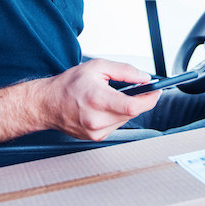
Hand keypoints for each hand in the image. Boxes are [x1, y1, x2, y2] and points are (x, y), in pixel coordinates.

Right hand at [40, 59, 160, 140]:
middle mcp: (96, 119)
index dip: (149, 99)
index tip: (156, 91)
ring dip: (126, 108)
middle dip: (138, 100)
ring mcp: (96, 131)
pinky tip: (105, 108)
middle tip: (137, 90)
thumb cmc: (68, 85)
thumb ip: (124, 71)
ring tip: (112, 97)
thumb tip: (144, 78)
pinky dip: (116, 116)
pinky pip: (116, 125)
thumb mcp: (97, 67)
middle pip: (132, 113)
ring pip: (126, 120)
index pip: (132, 106)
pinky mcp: (96, 138)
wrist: (47, 104)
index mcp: (97, 99)